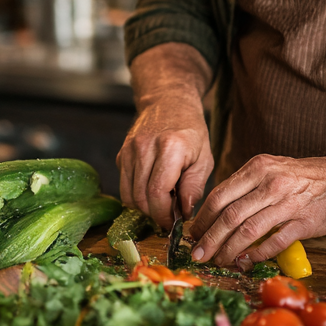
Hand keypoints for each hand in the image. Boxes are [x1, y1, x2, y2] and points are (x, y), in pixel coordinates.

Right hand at [117, 94, 212, 230]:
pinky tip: (152, 190)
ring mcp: (129, 149)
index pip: (157, 193)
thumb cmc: (191, 132)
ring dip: (145, 207)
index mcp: (170, 147)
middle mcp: (144, 147)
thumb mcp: (204, 158)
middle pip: (141, 198)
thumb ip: (194, 187)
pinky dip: (136, 196)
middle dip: (155, 214)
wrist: (169, 103)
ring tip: (162, 202)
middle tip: (169, 217)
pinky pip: (124, 186)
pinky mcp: (121, 154)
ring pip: (129, 196)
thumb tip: (184, 214)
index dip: (164, 215)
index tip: (173, 223)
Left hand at [189, 153, 325, 266]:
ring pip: (247, 231)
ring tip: (219, 261)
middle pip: (229, 216)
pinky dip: (256, 255)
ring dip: (229, 250)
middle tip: (198, 255)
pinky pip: (273, 242)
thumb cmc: (305, 177)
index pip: (220, 195)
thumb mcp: (272, 169)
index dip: (202, 218)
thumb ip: (247, 187)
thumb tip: (217, 214)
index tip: (194, 234)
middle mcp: (270, 183)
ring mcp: (287, 203)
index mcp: (258, 168)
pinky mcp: (303, 222)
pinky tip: (246, 262)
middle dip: (209, 239)